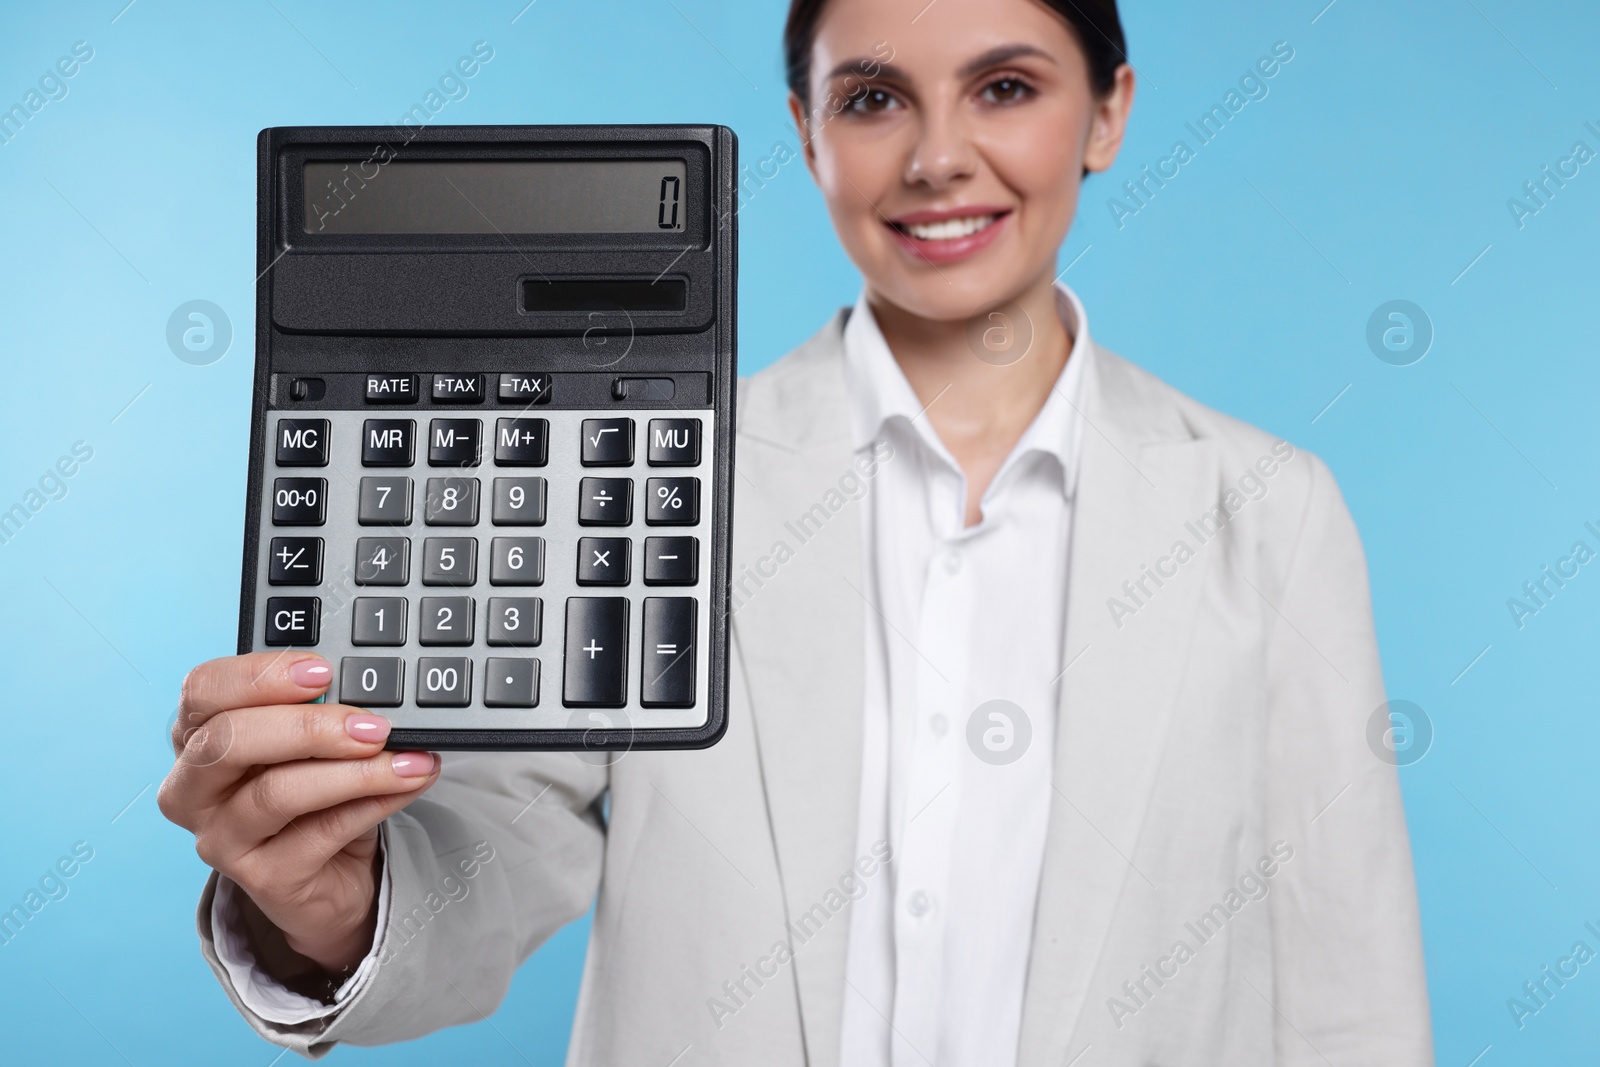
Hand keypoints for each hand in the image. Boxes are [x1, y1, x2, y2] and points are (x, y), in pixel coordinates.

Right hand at [159, 651, 439, 974]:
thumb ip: (323, 711)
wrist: (331, 878)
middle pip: (227, 742)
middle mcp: (193, 789)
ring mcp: (221, 839)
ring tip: (405, 759)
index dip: (259, 676)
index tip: (322, 671)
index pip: (203, 690)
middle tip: (372, 724)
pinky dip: (374, 802)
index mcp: (197, 736)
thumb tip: (375, 691)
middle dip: (307, 726)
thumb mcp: (311, 744)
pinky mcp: (263, 878)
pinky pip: (322, 832)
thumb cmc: (313, 795)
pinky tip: (409, 783)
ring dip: (354, 771)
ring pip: (276, 793)